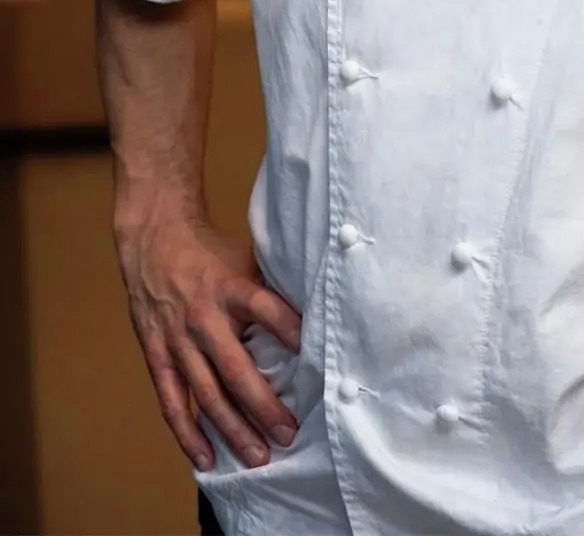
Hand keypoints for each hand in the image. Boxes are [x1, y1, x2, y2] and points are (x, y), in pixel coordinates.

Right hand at [115, 208, 302, 473]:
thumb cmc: (210, 253)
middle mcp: (204, 317)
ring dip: (233, 430)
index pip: (265, 310)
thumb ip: (269, 289)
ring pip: (207, 394)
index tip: (315, 357)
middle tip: (290, 435)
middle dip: (264, 407)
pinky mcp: (156, 355)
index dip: (290, 331)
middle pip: (236, 369)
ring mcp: (177, 340)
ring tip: (258, 457)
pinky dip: (188, 433)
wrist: (155, 238)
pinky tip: (207, 459)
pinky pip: (172, 401)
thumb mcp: (245, 259)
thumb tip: (313, 316)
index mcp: (231, 287)